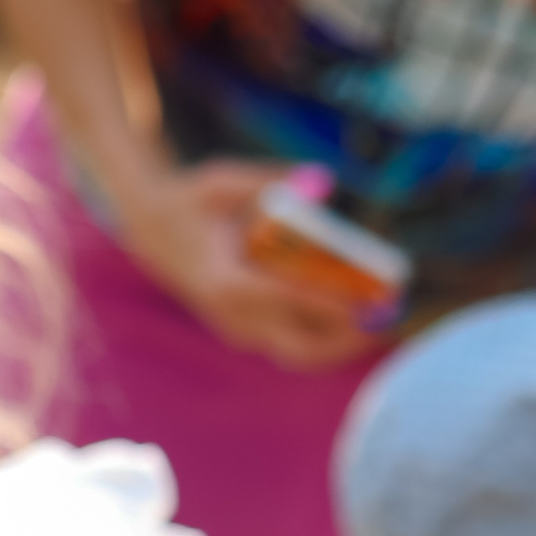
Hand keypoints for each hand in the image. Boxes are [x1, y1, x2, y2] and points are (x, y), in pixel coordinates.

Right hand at [113, 160, 382, 369]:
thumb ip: (266, 181)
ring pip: (299, 355)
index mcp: (226, 282)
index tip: (369, 304)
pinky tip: (355, 321)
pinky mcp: (244, 333)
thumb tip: (322, 180)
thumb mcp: (220, 182)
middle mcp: (233, 316)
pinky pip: (291, 347)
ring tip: (379, 323)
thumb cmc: (189, 201)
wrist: (149, 230)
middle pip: (300, 348)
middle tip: (385, 318)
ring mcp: (238, 330)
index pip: (289, 302)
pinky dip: (325, 340)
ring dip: (342, 346)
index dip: (333, 306)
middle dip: (347, 341)